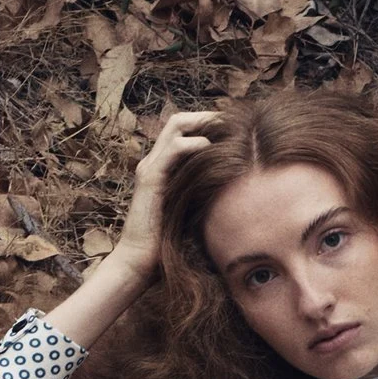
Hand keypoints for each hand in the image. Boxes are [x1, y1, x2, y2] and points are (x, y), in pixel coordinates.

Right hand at [49, 109, 219, 348]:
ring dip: (204, 122)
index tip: (234, 129)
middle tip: (233, 120)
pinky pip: (173, 150)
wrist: (140, 262)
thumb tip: (236, 190)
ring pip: (175, 126)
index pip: (184, 131)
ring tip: (227, 127)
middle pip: (179, 121)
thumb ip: (205, 195)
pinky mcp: (151, 179)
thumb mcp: (193, 212)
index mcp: (163, 168)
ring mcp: (151, 168)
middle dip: (208, 116)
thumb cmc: (168, 244)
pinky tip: (211, 148)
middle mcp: (154, 162)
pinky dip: (193, 144)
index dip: (208, 124)